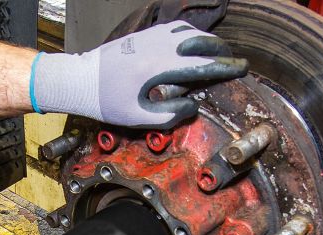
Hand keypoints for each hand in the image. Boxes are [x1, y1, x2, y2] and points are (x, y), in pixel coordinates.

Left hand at [30, 21, 247, 128]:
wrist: (81, 80)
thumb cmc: (107, 101)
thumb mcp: (138, 117)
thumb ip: (169, 115)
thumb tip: (192, 107)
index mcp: (158, 69)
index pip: (201, 64)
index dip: (225, 67)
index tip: (241, 68)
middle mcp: (157, 47)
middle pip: (200, 42)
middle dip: (222, 51)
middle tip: (234, 60)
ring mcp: (150, 37)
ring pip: (188, 31)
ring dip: (207, 40)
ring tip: (218, 52)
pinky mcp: (144, 35)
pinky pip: (175, 28)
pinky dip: (191, 34)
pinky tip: (194, 43)